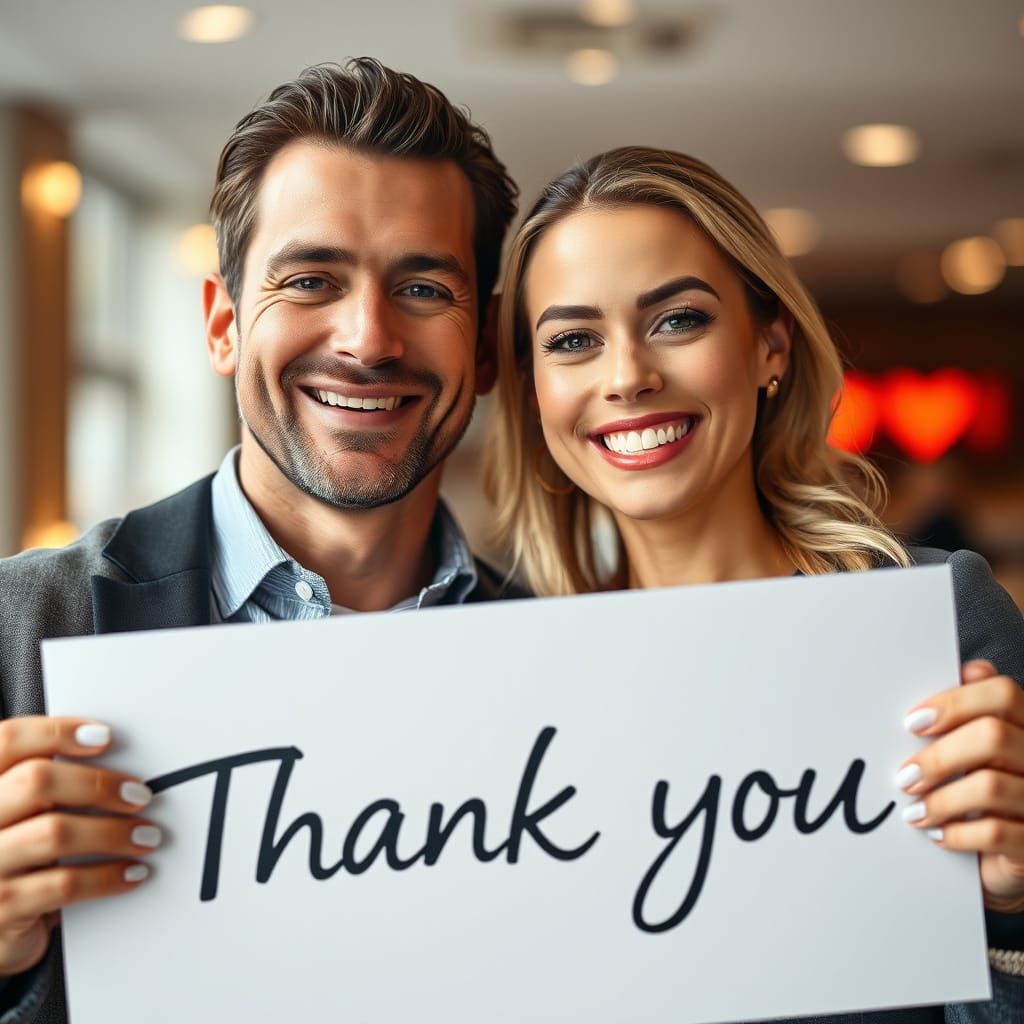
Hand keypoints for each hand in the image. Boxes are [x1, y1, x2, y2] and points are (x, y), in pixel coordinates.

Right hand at [0, 717, 158, 975]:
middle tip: (138, 795)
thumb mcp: (20, 814)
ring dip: (113, 832)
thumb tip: (113, 757)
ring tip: (146, 835)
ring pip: (55, 832)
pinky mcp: (1, 909)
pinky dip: (108, 877)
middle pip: (36, 781)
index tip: (104, 736)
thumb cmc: (15, 859)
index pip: (8, 740)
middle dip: (98, 784)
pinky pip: (64, 884)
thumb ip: (47, 784)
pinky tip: (132, 872)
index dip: (57, 731)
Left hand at [897, 660, 1023, 912]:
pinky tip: (937, 834)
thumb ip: (972, 711)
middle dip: (938, 756)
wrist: (1010, 858)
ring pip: (990, 786)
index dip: (955, 702)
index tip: (912, 723)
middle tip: (904, 776)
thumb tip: (966, 669)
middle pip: (992, 736)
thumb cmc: (989, 795)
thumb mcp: (979, 752)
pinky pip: (996, 833)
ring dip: (939, 800)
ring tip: (914, 812)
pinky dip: (957, 834)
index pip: (1003, 694)